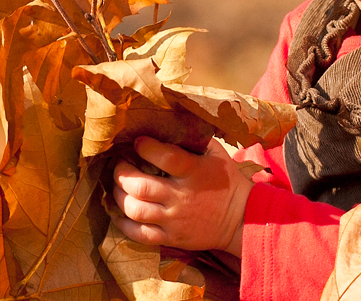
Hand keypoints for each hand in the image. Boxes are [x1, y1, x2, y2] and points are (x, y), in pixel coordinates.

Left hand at [112, 136, 253, 256]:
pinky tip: (119, 213)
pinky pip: (140, 234)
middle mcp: (182, 196)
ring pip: (135, 210)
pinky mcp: (172, 238)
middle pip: (140, 186)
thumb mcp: (216, 154)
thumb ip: (193, 139)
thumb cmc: (226, 181)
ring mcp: (175, 219)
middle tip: (120, 165)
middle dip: (121, 173)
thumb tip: (168, 123)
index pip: (164, 157)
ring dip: (119, 196)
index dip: (144, 147)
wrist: (242, 219)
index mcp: (194, 172)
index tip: (137, 142)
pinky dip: (123, 224)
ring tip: (119, 186)